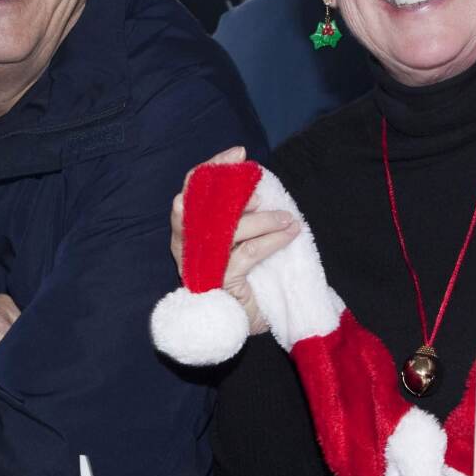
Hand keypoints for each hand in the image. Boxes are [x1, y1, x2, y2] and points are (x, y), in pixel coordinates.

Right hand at [168, 145, 299, 336]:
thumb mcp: (240, 239)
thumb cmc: (243, 276)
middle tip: (259, 191)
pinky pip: (247, 253)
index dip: (213, 168)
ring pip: (229, 230)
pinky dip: (271, 241)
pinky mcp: (218, 282)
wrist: (243, 321)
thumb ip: (240, 215)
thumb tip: (258, 188)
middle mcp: (186, 245)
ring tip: (288, 219)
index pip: (192, 188)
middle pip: (198, 204)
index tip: (239, 153)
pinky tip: (289, 235)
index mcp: (188, 229)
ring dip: (263, 220)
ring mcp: (199, 264)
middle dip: (230, 191)